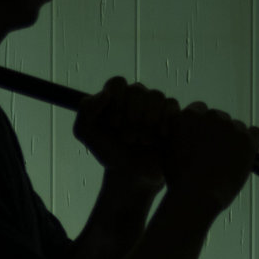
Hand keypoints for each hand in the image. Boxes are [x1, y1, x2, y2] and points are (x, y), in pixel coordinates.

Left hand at [73, 77, 177, 192]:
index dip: (116, 102)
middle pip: (137, 89)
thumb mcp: (87, 135)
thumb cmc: (110, 153)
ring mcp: (155, 105)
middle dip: (130, 116)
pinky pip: (172, 105)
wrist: (133, 175)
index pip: (117, 83)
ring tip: (142, 140)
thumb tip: (106, 93)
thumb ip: (86, 112)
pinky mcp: (172, 115)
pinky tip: (159, 136)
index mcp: (115, 97)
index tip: (113, 124)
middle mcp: (136, 97)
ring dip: (147, 120)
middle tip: (127, 138)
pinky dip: (165, 121)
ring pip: (156, 96)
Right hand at [162, 100, 258, 214]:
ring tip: (225, 160)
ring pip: (236, 126)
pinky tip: (242, 156)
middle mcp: (210, 116)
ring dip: (232, 138)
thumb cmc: (178, 178)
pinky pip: (255, 133)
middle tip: (211, 152)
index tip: (198, 139)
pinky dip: (250, 142)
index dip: (199, 126)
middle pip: (217, 117)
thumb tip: (181, 124)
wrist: (197, 195)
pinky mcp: (247, 139)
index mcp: (188, 116)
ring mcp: (231, 127)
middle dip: (216, 131)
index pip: (198, 110)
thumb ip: (175, 131)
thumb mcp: (166, 150)